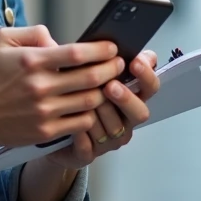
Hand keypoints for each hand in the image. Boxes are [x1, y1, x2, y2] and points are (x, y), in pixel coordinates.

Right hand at [0, 26, 122, 150]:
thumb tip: (60, 40)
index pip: (77, 53)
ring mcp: (44, 111)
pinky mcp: (46, 131)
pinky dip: (92, 114)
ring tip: (110, 85)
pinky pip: (81, 122)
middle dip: (111, 69)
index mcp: (32, 61)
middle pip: (91, 77)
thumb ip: (34, 33)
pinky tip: (93, 106)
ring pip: (90, 101)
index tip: (112, 48)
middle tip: (119, 64)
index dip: (101, 50)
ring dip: (105, 92)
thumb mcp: (3, 40)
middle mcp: (40, 86)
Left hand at [45, 50, 159, 170]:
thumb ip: (112, 59)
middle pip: (140, 113)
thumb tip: (130, 45)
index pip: (150, 87)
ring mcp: (109, 140)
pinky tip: (72, 125)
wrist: (50, 126)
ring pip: (112, 129)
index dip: (146, 76)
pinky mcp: (88, 155)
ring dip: (99, 114)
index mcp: (131, 98)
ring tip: (84, 101)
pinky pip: (89, 148)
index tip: (135, 62)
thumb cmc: (74, 94)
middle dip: (125, 98)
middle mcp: (125, 121)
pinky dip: (81, 135)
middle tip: (110, 86)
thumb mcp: (90, 71)